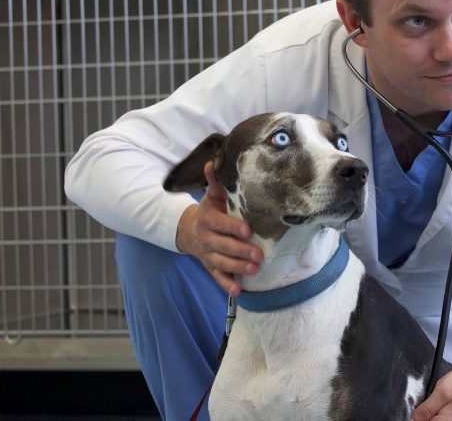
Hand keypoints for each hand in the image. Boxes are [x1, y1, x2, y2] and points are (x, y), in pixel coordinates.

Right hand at [175, 161, 262, 294]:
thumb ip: (215, 181)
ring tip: (254, 270)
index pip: (219, 223)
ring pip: (220, 262)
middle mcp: (206, 237)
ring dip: (236, 267)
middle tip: (259, 255)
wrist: (192, 228)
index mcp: (207, 217)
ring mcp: (208, 253)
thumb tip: (213, 161)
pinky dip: (226, 284)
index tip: (248, 231)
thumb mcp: (213, 194)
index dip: (232, 228)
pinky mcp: (210, 266)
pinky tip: (238, 290)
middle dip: (240, 251)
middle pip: (222, 245)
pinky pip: (217, 276)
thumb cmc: (212, 208)